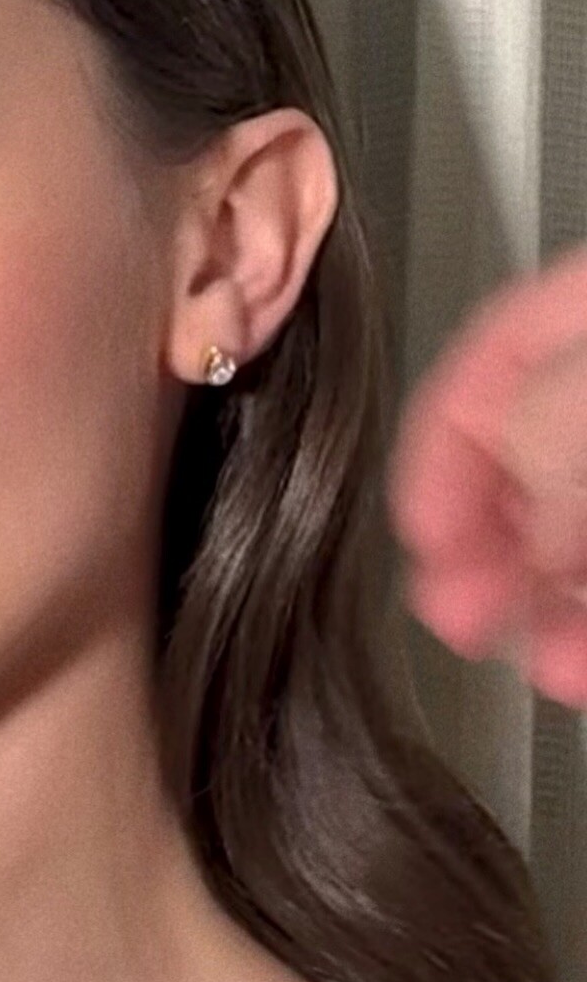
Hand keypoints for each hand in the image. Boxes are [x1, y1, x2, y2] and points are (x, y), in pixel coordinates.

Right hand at [386, 242, 586, 707]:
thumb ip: (545, 426)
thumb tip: (510, 502)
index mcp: (586, 318)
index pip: (482, 371)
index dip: (434, 455)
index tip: (411, 530)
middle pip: (527, 465)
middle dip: (477, 546)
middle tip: (445, 608)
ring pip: (578, 534)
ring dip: (530, 599)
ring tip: (500, 647)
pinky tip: (569, 662)